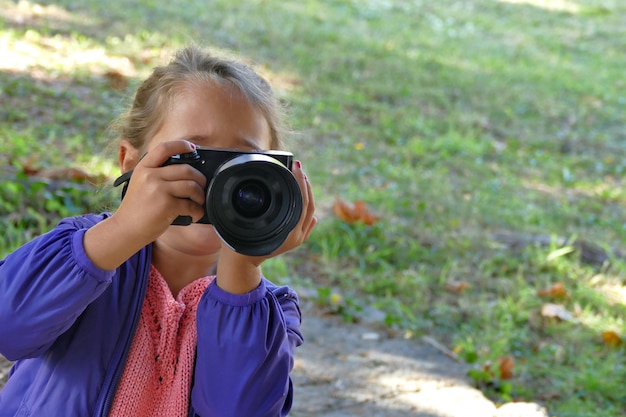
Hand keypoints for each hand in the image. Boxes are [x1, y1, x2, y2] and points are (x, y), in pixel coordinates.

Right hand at [84, 140, 206, 270]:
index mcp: (143, 168)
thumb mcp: (140, 183)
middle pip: (186, 169)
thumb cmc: (137, 208)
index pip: (164, 148)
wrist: (125, 229)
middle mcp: (150, 175)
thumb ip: (157, 174)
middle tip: (201, 187)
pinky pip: (191, 205)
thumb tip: (186, 170)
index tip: (192, 148)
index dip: (181, 145)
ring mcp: (158, 189)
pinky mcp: (166, 205)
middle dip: (200, 179)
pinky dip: (197, 211)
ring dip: (201, 195)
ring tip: (199, 202)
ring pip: (192, 186)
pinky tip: (195, 214)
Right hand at [215, 160, 316, 293]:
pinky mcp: (298, 238)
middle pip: (309, 204)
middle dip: (305, 183)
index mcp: (286, 232)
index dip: (300, 182)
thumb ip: (245, 209)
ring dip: (307, 191)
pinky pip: (308, 219)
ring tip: (300, 176)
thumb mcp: (239, 223)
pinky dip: (306, 204)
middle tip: (298, 167)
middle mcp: (296, 236)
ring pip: (310, 211)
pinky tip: (303, 193)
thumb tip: (252, 190)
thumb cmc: (238, 242)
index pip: (301, 202)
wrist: (242, 262)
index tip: (296, 167)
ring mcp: (298, 238)